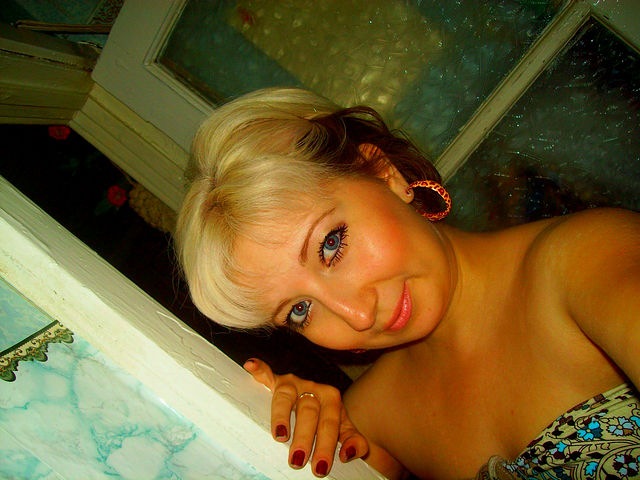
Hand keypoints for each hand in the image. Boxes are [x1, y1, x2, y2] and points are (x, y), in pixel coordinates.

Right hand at [244, 358, 368, 476]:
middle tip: (297, 460)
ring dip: (281, 415)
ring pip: (286, 396)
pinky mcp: (277, 381)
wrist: (322, 398)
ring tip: (279, 436)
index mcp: (331, 399)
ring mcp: (294, 384)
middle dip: (304, 436)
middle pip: (308, 410)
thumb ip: (353, 440)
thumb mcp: (344, 429)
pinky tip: (251, 365)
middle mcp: (313, 388)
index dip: (326, 445)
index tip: (320, 467)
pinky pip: (268, 374)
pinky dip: (260, 369)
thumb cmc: (329, 419)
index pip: (329, 423)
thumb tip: (349, 453)